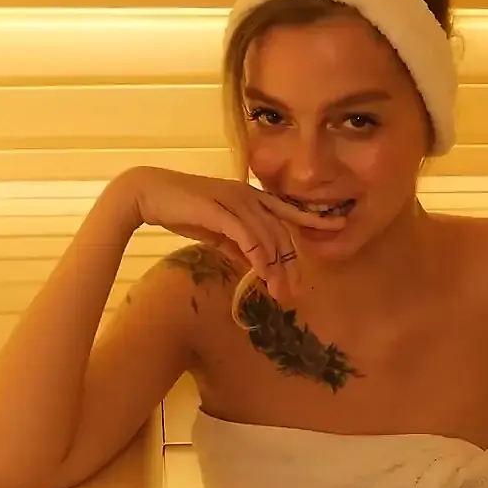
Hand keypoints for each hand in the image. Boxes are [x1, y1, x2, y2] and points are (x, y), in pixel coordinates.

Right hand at [107, 166, 344, 302]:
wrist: (149, 194)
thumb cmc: (182, 210)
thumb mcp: (217, 231)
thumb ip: (238, 244)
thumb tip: (254, 265)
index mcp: (250, 196)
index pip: (288, 210)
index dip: (313, 218)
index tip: (338, 226)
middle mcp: (248, 195)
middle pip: (281, 231)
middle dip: (290, 264)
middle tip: (295, 291)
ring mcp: (235, 200)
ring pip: (268, 237)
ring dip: (276, 268)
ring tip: (279, 293)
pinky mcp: (221, 210)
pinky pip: (248, 237)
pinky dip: (258, 257)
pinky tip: (263, 274)